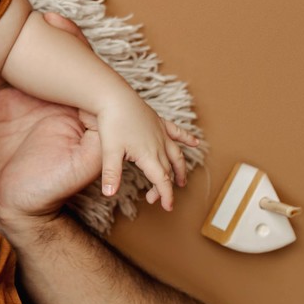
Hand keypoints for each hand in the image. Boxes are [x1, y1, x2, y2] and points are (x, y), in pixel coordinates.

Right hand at [0, 13, 102, 232]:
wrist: (15, 216)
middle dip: (11, 36)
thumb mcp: (81, 166)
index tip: (44, 19)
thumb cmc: (51, 191)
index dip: (52, 44)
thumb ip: (98, 141)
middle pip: (22, 60)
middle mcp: (31, 98)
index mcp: (57, 104)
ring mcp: (5, 103)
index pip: (56, 68)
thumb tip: (112, 114)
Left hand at [91, 93, 198, 210]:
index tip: (167, 207)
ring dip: (180, 168)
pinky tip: (195, 142)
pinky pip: (176, 131)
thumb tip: (109, 194)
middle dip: (166, 186)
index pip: (162, 181)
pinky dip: (186, 138)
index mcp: (148, 155)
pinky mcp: (158, 121)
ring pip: (176, 154)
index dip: (166, 196)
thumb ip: (111, 174)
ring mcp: (160, 132)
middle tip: (160, 198)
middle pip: (168, 171)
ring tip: (182, 180)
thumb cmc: (111, 122)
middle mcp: (159, 145)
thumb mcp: (109, 151)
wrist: (113, 96)